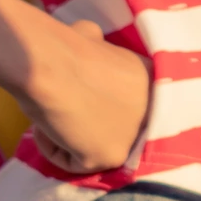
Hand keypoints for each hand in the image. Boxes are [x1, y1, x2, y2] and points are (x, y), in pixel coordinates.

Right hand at [20, 18, 151, 174]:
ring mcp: (134, 137)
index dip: (104, 108)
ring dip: (69, 137)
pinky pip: (75, 163)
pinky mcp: (112, 157)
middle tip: (65, 112)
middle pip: (116, 130)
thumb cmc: (65, 46)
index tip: (83, 103)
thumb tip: (91, 37)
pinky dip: (54, 148)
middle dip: (89, 124)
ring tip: (53, 115)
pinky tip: (48, 128)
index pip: (131, 106)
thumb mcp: (94, 40)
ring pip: (94, 148)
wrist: (50, 63)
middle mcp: (152, 112)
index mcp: (153, 82)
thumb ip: (101, 50)